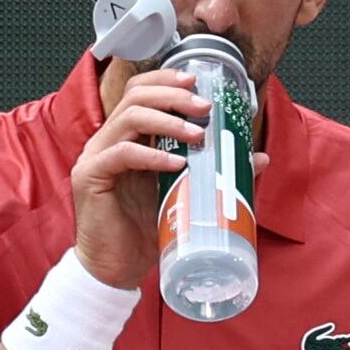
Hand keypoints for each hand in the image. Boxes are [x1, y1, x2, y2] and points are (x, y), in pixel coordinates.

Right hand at [69, 67, 266, 289]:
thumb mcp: (185, 195)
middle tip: (204, 107)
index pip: (141, 92)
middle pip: (136, 96)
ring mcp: (97, 156)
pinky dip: (151, 155)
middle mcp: (109, 140)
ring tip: (197, 134)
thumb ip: (215, 171)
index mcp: (128, 137)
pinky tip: (176, 163)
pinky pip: (120, 153)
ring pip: (129, 118)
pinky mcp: (90, 177)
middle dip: (174, 95)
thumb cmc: (146, 232)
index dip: (167, 80)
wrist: (116, 269)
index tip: (197, 81)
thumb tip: (259, 158)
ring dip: (167, 120)